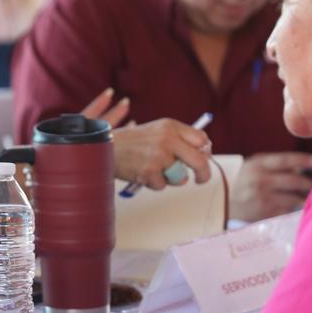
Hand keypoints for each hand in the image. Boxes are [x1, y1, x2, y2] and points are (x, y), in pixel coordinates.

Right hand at [80, 88, 212, 187]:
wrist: (106, 147)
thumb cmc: (132, 141)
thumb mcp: (157, 130)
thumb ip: (178, 139)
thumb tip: (203, 154)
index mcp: (171, 126)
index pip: (202, 139)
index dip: (205, 151)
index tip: (203, 159)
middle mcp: (167, 139)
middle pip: (200, 161)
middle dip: (204, 174)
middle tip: (201, 179)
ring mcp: (159, 156)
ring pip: (180, 178)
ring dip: (171, 179)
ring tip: (154, 169)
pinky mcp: (149, 172)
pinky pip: (163, 186)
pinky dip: (154, 183)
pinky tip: (143, 173)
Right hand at [229, 152, 311, 222]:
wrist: (225, 205)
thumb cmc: (244, 183)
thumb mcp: (253, 168)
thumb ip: (273, 165)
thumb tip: (300, 168)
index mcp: (257, 165)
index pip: (284, 160)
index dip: (302, 160)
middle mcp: (260, 181)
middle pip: (293, 180)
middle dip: (308, 182)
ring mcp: (263, 198)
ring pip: (293, 197)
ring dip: (304, 197)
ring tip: (308, 195)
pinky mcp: (266, 212)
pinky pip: (287, 209)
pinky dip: (293, 207)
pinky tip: (293, 206)